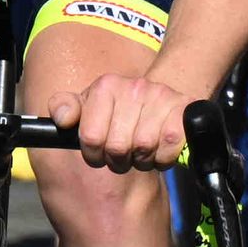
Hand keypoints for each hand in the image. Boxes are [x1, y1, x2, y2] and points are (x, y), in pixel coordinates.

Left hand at [69, 71, 192, 173]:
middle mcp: (134, 86)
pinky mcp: (184, 109)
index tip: (99, 151)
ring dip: (141, 160)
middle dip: (118, 160)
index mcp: (106, 86)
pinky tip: (159, 150)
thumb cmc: (118, 110)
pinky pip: (170, 148)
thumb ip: (64, 109)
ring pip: (144, 149)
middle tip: (122, 154)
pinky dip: (163, 158)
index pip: (91, 138)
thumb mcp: (87, 106)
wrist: (161, 99)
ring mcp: (161, 96)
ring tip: (140, 151)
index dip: (93, 154)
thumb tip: (63, 119)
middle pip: (118, 147)